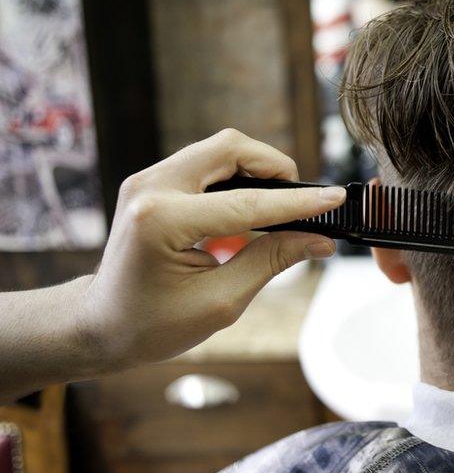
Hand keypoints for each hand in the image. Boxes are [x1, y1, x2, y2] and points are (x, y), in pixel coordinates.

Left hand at [77, 129, 343, 371]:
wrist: (100, 325)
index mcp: (163, 222)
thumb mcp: (221, 301)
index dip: (297, 202)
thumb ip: (271, 261)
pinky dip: (237, 177)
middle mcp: (151, 189)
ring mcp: (148, 180)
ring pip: (219, 149)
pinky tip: (251, 207)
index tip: (334, 199)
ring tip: (279, 206)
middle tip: (302, 199)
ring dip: (256, 169)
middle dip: (274, 166)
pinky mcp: (153, 182)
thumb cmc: (152, 323)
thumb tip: (319, 240)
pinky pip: (205, 162)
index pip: (247, 202)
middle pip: (230, 147)